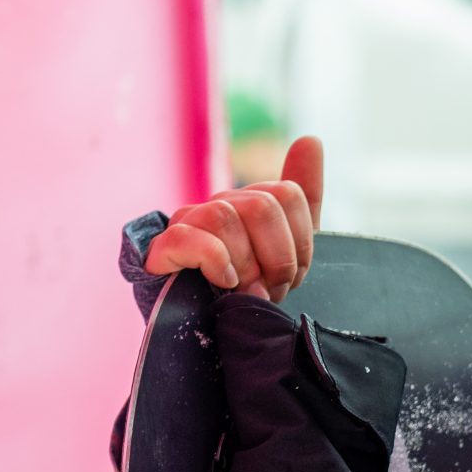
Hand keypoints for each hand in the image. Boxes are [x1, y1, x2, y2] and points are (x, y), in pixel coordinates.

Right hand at [144, 135, 322, 299]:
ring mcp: (188, 223)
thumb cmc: (250, 289)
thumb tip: (310, 138)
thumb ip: (304, 195)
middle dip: (277, 259)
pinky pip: (188, 238)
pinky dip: (214, 262)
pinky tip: (223, 283)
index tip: (293, 275)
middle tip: (271, 289)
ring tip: (246, 293)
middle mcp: (219, 204)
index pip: (289, 194)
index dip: (301, 242)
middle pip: (262, 205)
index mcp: (251, 201)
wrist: (211, 333)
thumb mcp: (290, 247)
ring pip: (224, 217)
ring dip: (246, 266)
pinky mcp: (161, 248)